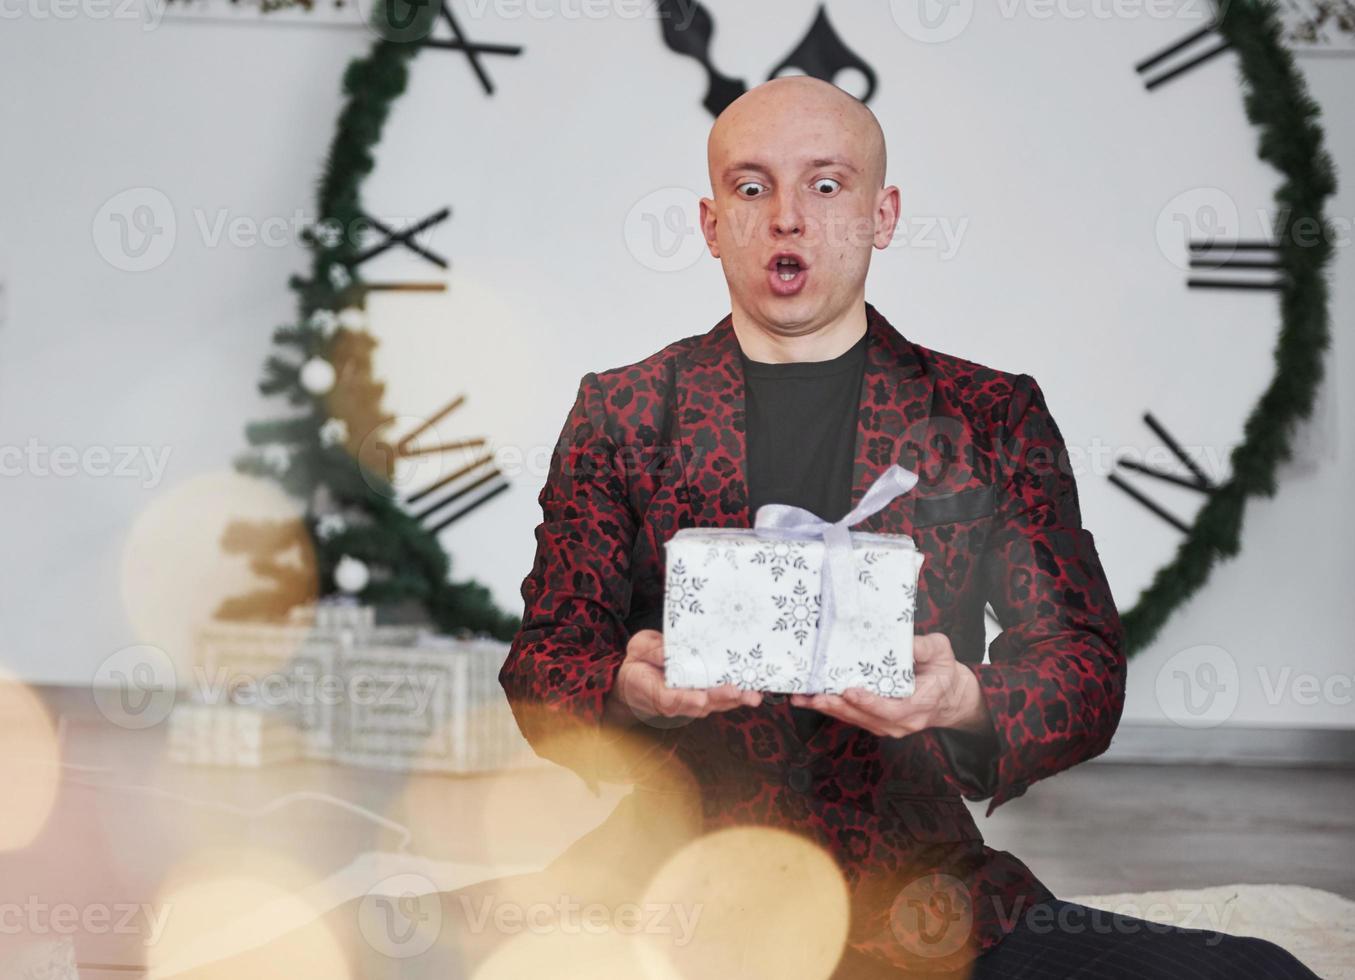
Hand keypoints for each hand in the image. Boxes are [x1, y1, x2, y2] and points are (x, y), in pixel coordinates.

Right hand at [604, 629, 761, 727]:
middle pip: (697, 705)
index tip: (700, 699)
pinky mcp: (701, 700)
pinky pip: (718, 701)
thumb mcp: (638, 649)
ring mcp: (688, 704)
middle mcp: (672, 703)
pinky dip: (735, 697)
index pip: (669, 699)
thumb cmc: (638, 662)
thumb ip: (653, 651)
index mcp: (651, 690)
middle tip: (737, 692)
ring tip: (752, 695)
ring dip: (733, 701)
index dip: (686, 700)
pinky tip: (752, 691)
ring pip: (712, 706)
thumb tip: (669, 653)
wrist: (636, 682)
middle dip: (719, 699)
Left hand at [789, 633, 990, 738]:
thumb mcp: (941, 652)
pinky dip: (832, 709)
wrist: (950, 697)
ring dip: (829, 709)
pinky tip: (810, 700)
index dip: (870, 702)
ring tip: (804, 698)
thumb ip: (924, 646)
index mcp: (921, 705)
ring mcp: (889, 726)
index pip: (893, 709)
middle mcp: (903, 722)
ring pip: (856, 720)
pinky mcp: (877, 722)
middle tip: (816, 696)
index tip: (850, 691)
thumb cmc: (943, 671)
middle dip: (840, 707)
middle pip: (867, 718)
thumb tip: (903, 640)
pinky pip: (853, 717)